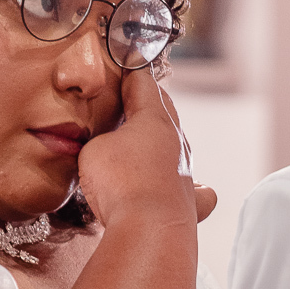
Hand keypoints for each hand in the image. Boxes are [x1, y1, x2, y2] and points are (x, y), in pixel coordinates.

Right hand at [76, 69, 214, 230]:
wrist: (148, 231)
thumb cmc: (120, 184)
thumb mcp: (92, 151)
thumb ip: (97, 141)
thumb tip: (104, 149)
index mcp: (154, 119)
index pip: (143, 84)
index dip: (132, 70)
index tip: (129, 57)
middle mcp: (176, 143)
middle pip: (164, 111)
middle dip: (149, 101)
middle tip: (134, 96)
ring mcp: (185, 174)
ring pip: (178, 147)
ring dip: (164, 141)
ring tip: (149, 142)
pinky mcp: (190, 204)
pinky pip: (197, 190)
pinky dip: (193, 186)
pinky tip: (192, 188)